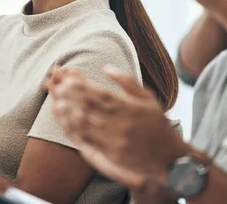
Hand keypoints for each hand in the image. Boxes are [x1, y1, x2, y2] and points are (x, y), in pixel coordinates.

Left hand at [46, 66, 189, 189]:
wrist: (171, 159)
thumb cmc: (159, 125)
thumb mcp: (150, 99)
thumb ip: (128, 82)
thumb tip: (107, 68)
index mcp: (130, 108)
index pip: (101, 93)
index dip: (83, 84)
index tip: (69, 75)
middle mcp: (121, 124)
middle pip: (89, 107)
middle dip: (70, 94)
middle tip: (56, 83)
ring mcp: (114, 141)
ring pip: (85, 123)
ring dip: (68, 110)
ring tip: (55, 98)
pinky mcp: (110, 154)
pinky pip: (87, 140)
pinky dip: (73, 129)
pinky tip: (64, 119)